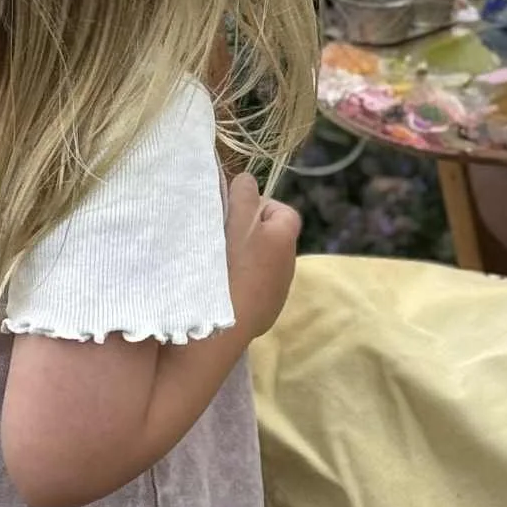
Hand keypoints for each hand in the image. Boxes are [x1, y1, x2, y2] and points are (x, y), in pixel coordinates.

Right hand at [224, 172, 300, 338]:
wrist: (222, 325)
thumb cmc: (231, 263)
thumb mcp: (236, 217)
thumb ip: (244, 193)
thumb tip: (247, 181)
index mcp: (285, 238)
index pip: (282, 211)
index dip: (259, 207)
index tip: (235, 213)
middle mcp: (288, 266)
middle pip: (271, 239)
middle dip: (249, 234)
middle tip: (222, 236)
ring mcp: (278, 294)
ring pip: (262, 266)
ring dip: (245, 261)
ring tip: (218, 264)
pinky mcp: (264, 316)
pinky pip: (254, 290)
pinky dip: (241, 285)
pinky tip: (221, 288)